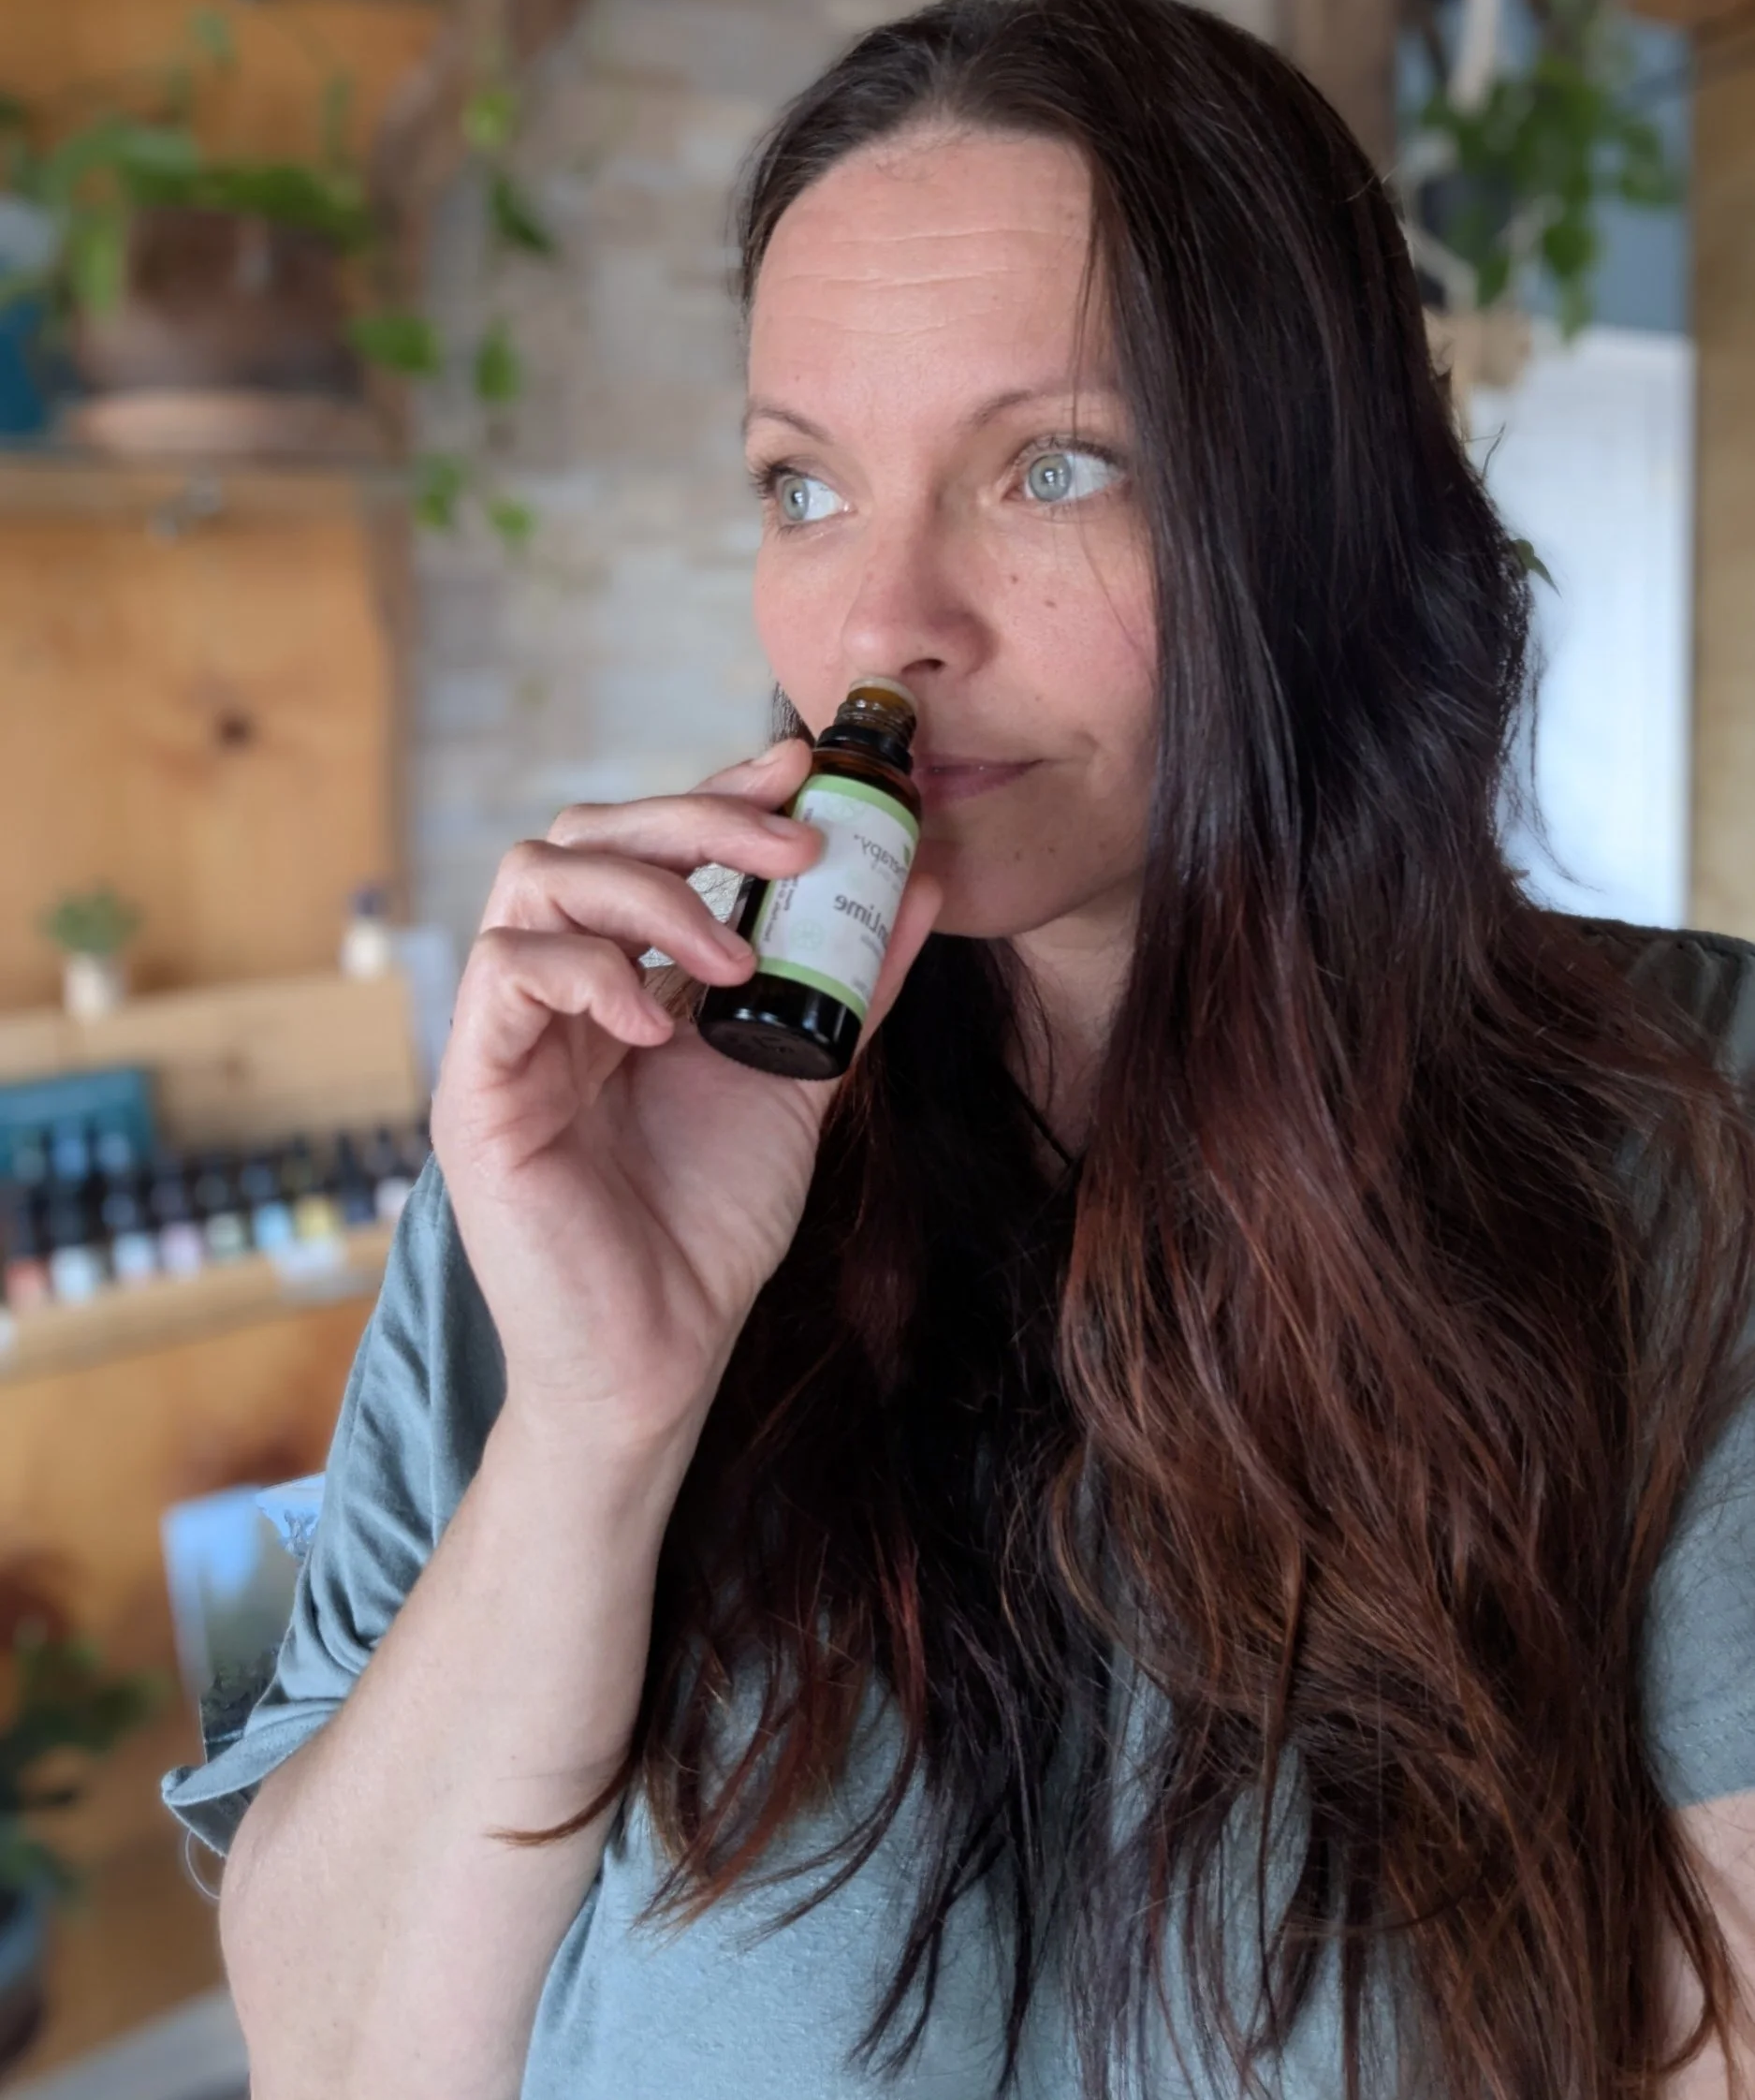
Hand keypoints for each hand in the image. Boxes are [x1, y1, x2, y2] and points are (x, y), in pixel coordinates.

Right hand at [429, 737, 941, 1473]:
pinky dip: (588, 972)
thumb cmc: (709, 1225)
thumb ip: (849, 988)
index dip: (718, 787)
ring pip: (533, 879)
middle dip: (693, 813)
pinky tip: (658, 1024)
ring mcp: (508, 1035)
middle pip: (583, 834)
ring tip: (735, 956)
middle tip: (792, 839)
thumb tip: (922, 887)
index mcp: (622, 979)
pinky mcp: (476, 1089)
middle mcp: (555, 990)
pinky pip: (505, 972)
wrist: (659, 1357)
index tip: (801, 760)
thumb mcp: (800, 1083)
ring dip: (649, 894)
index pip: (648, 843)